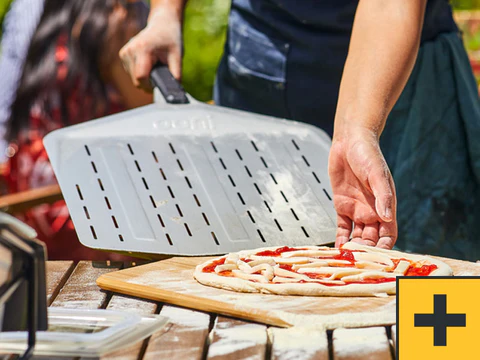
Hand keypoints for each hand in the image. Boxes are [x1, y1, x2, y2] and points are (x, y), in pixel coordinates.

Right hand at [119, 7, 182, 90]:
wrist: (162, 24)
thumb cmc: (170, 39)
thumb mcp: (177, 57)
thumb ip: (175, 76)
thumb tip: (175, 92)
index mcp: (142, 49)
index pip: (141, 77)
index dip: (150, 86)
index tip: (159, 86)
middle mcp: (130, 50)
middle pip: (136, 80)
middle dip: (149, 83)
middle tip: (160, 75)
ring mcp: (124, 52)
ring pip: (133, 78)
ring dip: (145, 78)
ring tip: (155, 66)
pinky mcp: (123, 55)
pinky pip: (131, 73)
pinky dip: (140, 73)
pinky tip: (148, 64)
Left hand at [328, 128, 396, 248]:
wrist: (349, 141)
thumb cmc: (368, 154)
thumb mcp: (376, 174)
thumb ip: (382, 195)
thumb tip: (387, 217)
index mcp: (385, 206)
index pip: (388, 234)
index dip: (384, 247)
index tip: (378, 257)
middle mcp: (372, 211)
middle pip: (371, 239)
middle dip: (366, 251)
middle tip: (357, 262)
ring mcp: (356, 210)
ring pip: (356, 235)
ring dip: (352, 247)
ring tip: (345, 259)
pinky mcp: (342, 206)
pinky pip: (342, 227)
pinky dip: (340, 238)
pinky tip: (336, 249)